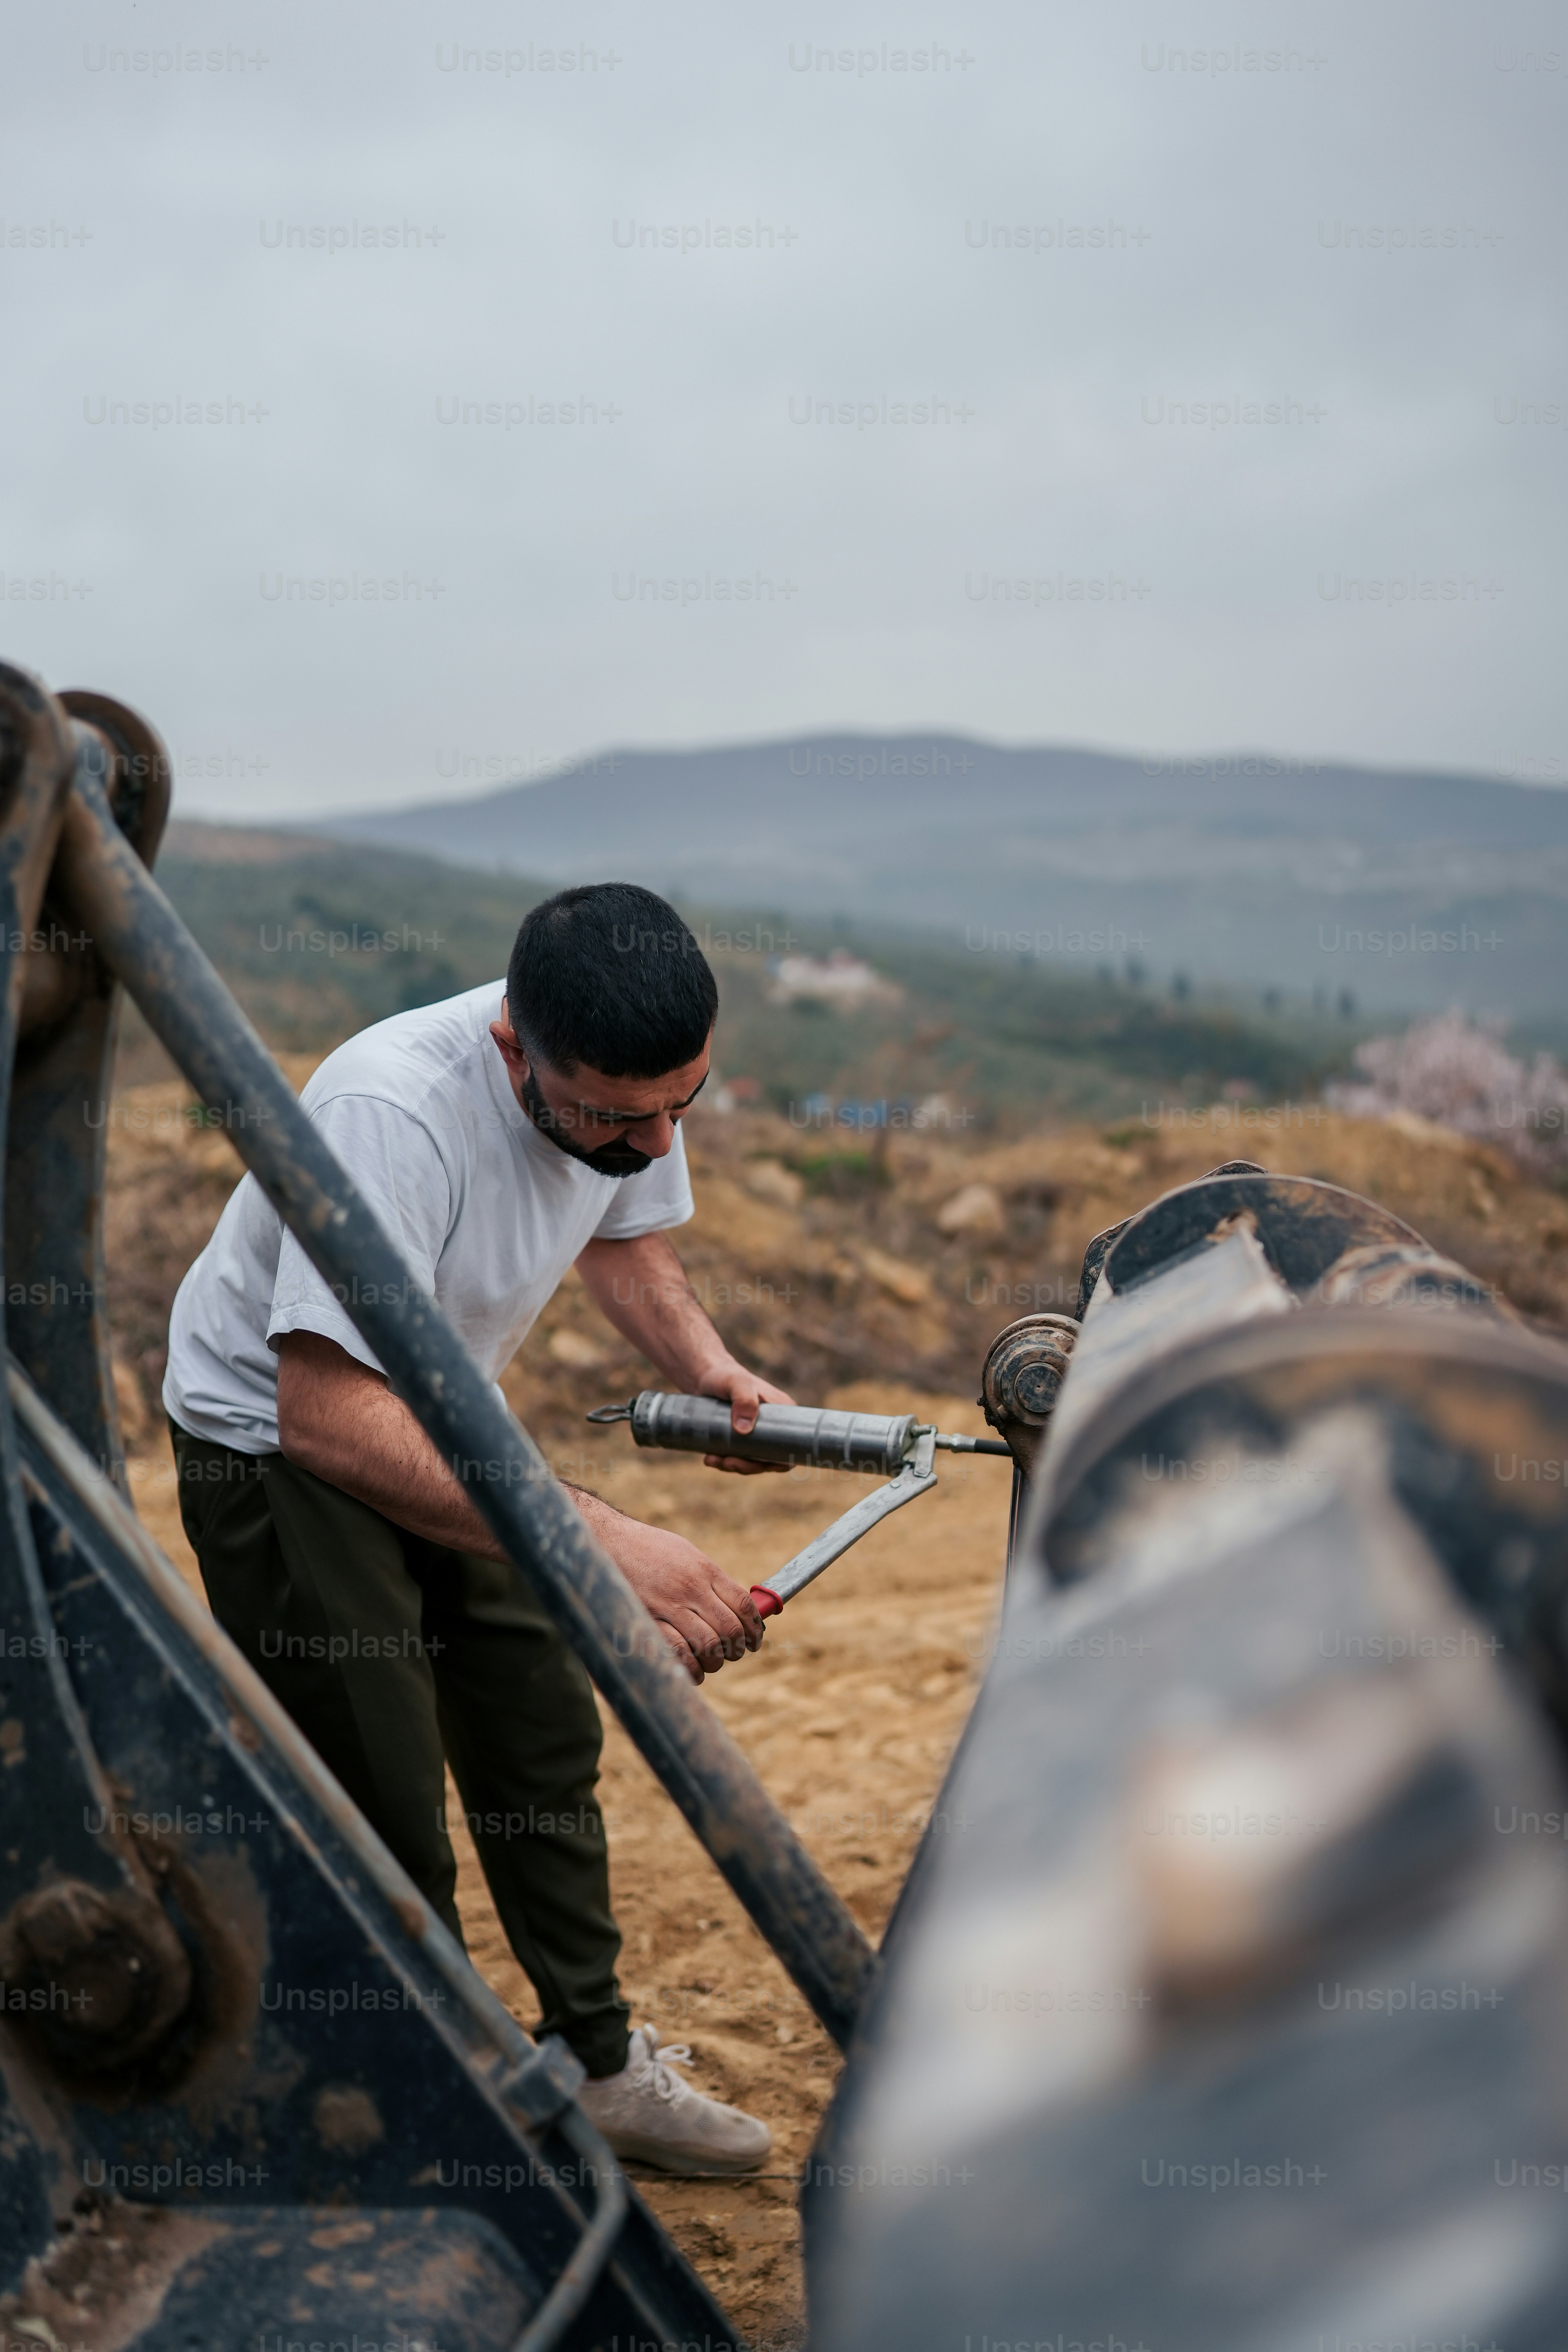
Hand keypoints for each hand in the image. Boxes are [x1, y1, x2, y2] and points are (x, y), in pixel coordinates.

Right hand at [598, 1513, 764, 1681]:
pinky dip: (692, 1669)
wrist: (607, 1541)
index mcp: (704, 1570)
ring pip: (709, 1645)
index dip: (754, 1628)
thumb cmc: (649, 1549)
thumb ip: (711, 1580)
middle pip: (730, 1629)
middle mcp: (690, 1588)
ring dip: (716, 1661)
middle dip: (738, 1648)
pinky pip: (678, 1654)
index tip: (755, 1640)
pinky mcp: (647, 1621)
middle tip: (734, 1652)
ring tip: (713, 1661)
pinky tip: (694, 1670)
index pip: (743, 1605)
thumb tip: (736, 1607)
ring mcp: (668, 1606)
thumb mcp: (687, 1554)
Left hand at [694, 1359, 796, 1475]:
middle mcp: (772, 1426)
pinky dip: (724, 1461)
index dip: (779, 1462)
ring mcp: (755, 1433)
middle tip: (727, 1462)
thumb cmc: (725, 1375)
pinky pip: (736, 1456)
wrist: (704, 1375)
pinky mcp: (739, 1437)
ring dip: (733, 1465)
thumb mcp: (736, 1383)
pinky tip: (709, 1457)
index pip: (791, 1446)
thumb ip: (743, 1400)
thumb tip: (744, 1430)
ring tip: (712, 1459)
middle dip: (748, 1466)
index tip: (758, 1465)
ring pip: (751, 1460)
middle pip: (769, 1458)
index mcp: (782, 1413)